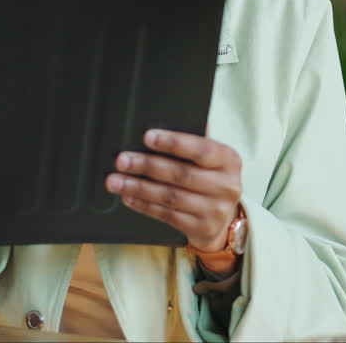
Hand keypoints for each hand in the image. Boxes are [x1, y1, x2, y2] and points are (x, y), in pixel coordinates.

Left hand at [105, 129, 242, 252]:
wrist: (224, 219)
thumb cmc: (211, 178)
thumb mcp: (212, 158)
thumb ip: (195, 139)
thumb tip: (170, 117)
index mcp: (229, 160)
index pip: (201, 149)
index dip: (173, 143)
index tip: (147, 137)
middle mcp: (226, 186)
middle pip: (181, 174)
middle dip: (147, 165)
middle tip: (122, 160)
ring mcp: (214, 210)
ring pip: (170, 196)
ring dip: (138, 187)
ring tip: (116, 180)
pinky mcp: (200, 228)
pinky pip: (166, 215)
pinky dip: (144, 205)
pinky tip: (128, 196)